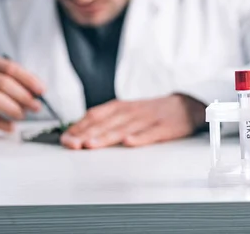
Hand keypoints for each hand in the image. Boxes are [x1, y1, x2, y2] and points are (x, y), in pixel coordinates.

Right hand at [0, 55, 44, 132]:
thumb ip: (17, 83)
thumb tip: (37, 95)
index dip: (28, 79)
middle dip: (24, 96)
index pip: (10, 68)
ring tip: (23, 115)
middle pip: (3, 83)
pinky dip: (3, 123)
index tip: (42, 90)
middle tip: (36, 106)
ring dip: (14, 108)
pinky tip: (11, 127)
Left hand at [60, 94, 205, 149]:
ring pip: (124, 128)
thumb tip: (78, 131)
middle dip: (87, 134)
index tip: (66, 139)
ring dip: (106, 137)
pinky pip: (150, 133)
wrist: (183, 106)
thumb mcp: (126, 111)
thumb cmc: (150, 112)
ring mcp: (147, 119)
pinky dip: (139, 138)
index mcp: (120, 107)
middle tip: (73, 145)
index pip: (95, 115)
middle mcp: (131, 111)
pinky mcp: (163, 127)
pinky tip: (128, 143)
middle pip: (106, 123)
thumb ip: (105, 120)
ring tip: (91, 145)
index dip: (79, 127)